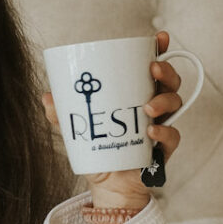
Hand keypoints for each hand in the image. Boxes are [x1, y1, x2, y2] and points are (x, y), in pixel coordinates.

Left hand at [42, 31, 184, 205]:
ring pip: (174, 103)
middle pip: (170, 81)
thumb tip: (47, 97)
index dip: (161, 50)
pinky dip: (165, 132)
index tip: (161, 38)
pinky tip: (151, 132)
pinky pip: (173, 136)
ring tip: (148, 108)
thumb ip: (62, 115)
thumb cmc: (98, 151)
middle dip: (166, 71)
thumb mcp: (76, 131)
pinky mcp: (163, 148)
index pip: (152, 67)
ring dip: (164, 101)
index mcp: (136, 93)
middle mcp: (153, 106)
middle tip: (153, 69)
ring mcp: (161, 125)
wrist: (108, 185)